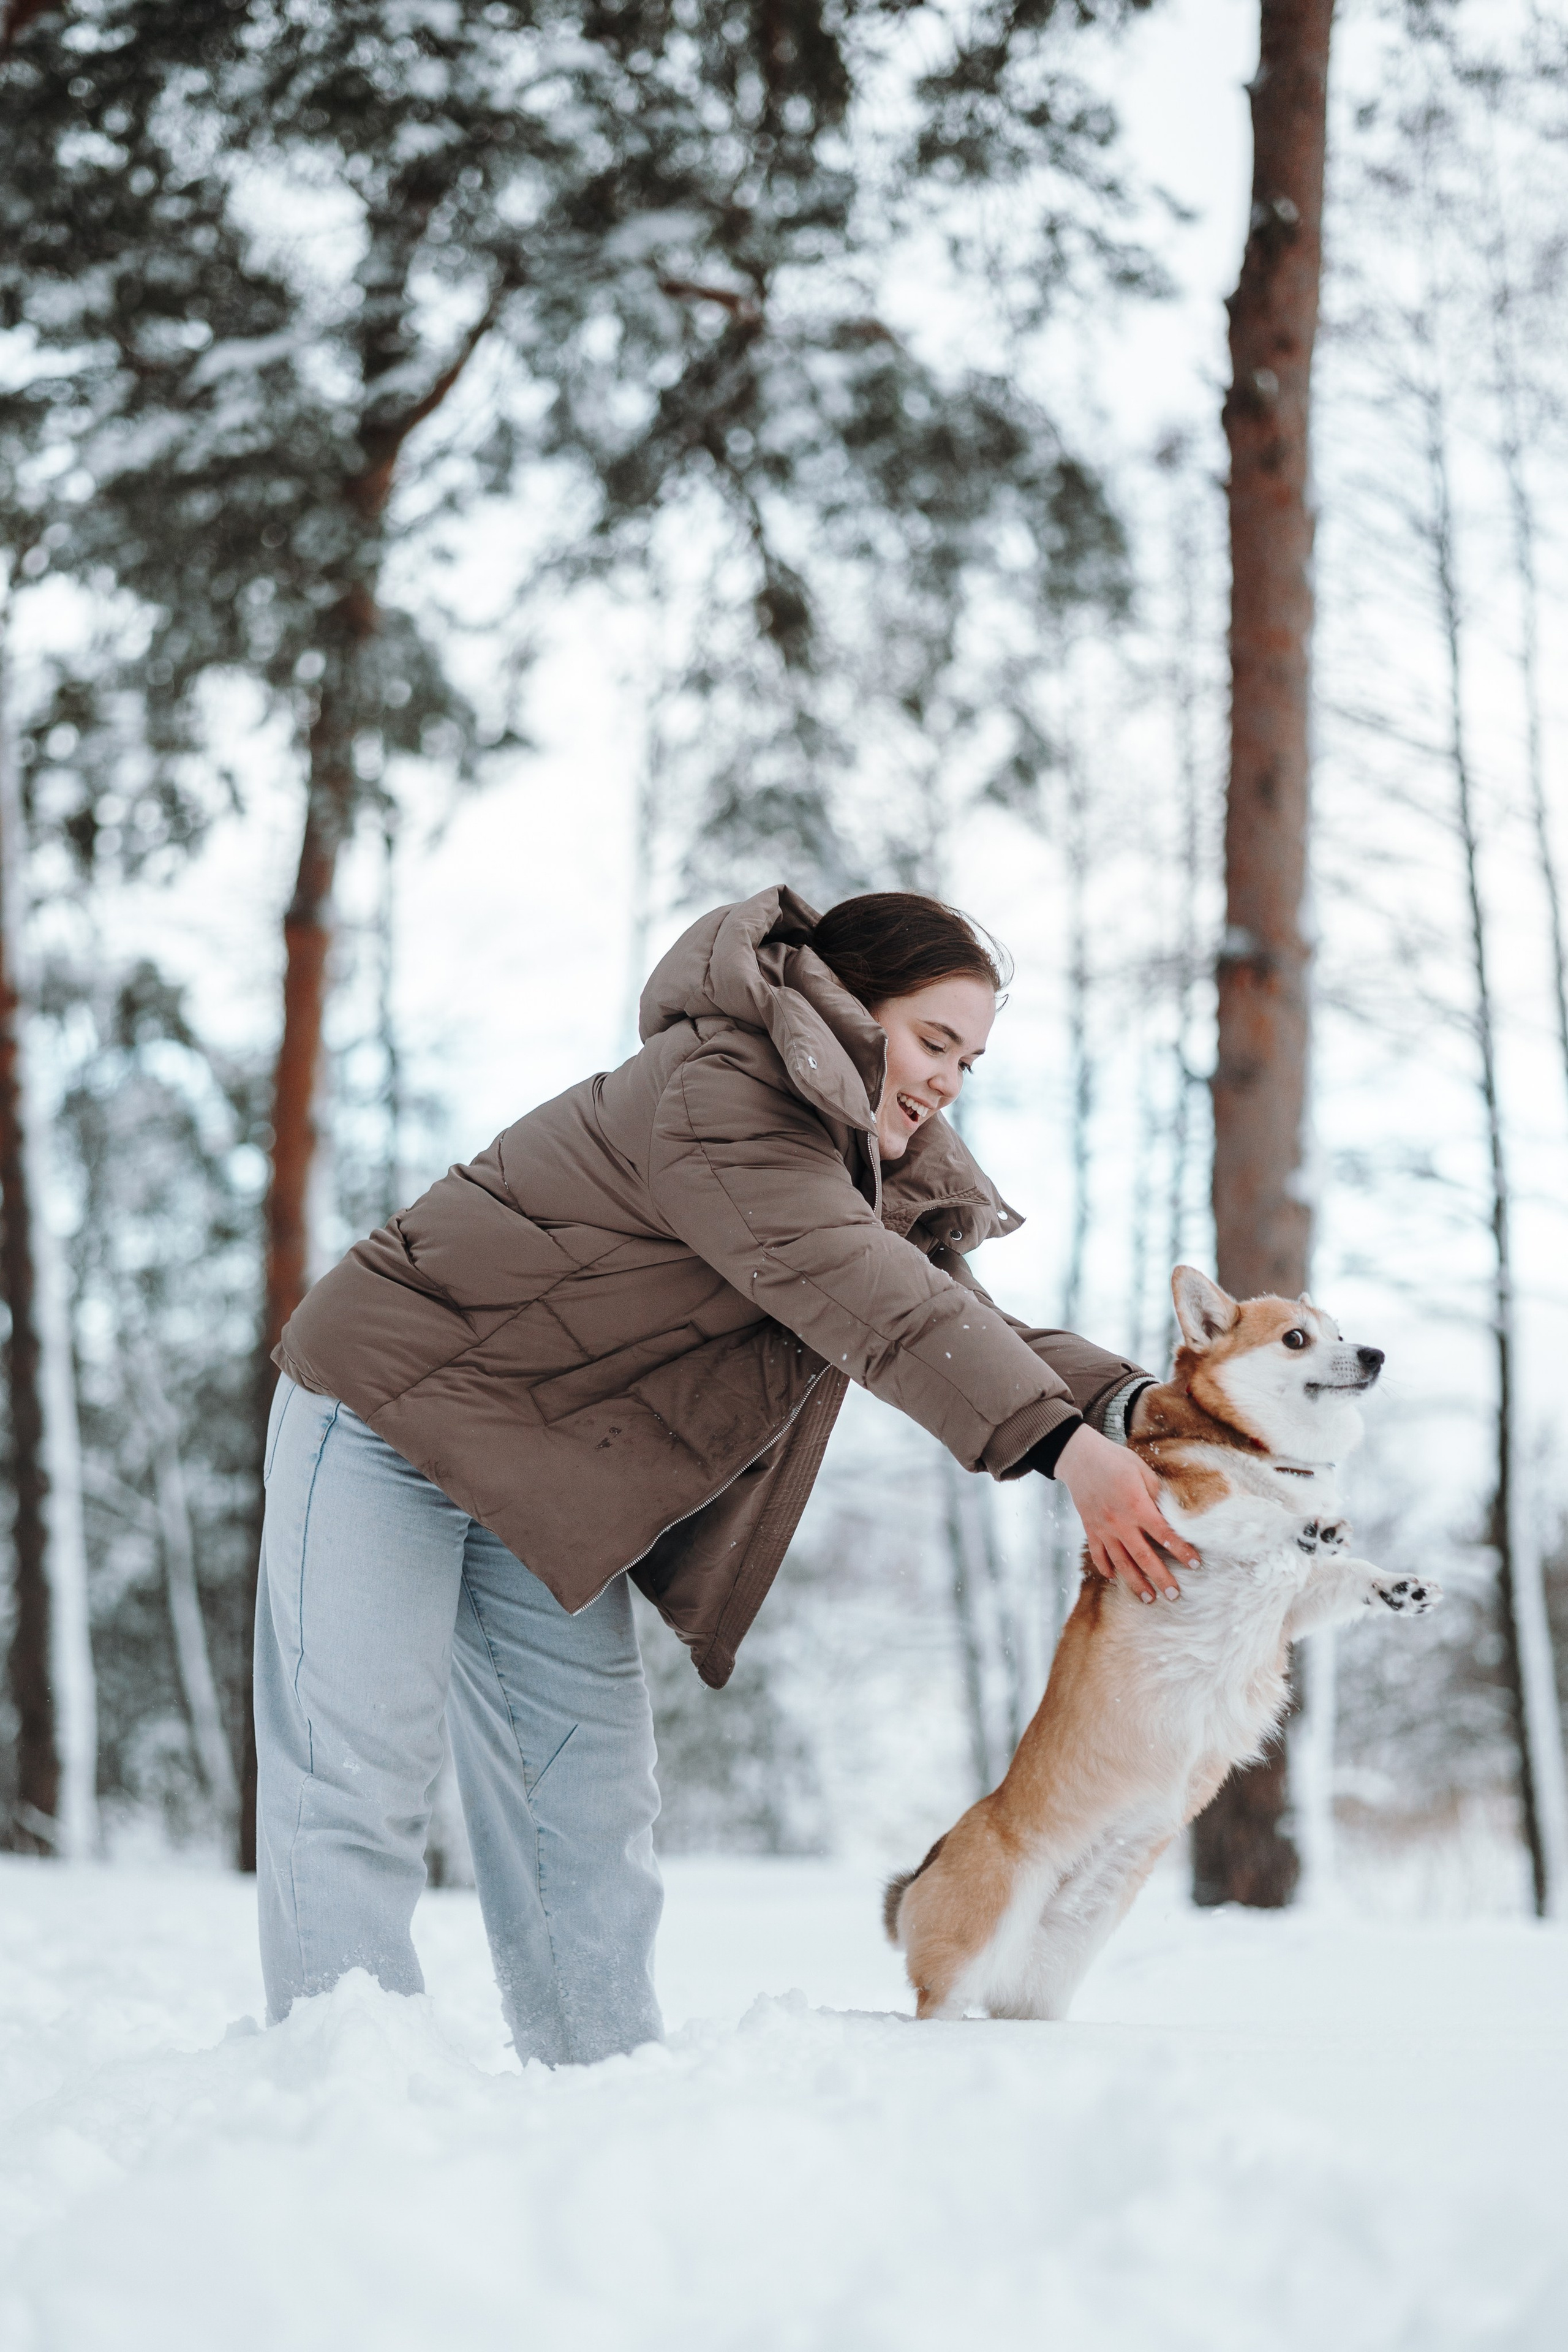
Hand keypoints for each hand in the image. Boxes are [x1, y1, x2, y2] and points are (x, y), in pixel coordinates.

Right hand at [1055, 1424, 1198, 1602]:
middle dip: (1161, 1578)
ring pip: (1121, 1563)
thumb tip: (1173, 1514)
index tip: (1196, 1564)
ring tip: (1148, 1598)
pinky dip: (1106, 1569)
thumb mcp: (1142, 1471)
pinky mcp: (1090, 1529)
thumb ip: (1157, 1495)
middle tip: (1175, 1595)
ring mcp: (1103, 1529)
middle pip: (1144, 1557)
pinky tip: (1115, 1579)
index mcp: (1137, 1506)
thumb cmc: (1115, 1460)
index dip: (1182, 1551)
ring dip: (1136, 1582)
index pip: (1165, 1535)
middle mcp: (1120, 1522)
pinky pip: (1098, 1554)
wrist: (1079, 1457)